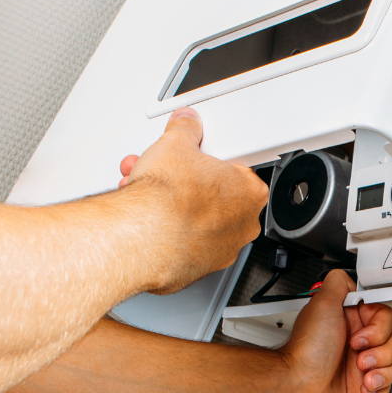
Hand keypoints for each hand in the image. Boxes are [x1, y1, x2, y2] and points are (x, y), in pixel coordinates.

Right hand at [117, 106, 267, 292]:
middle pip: (214, 195)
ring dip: (172, 205)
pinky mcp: (197, 268)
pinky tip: (148, 218)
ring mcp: (221, 250)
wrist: (141, 237)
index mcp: (250, 192)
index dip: (210, 160)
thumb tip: (186, 124)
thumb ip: (185, 129)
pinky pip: (184, 243)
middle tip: (166, 174)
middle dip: (186, 182)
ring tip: (147, 192)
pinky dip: (167, 231)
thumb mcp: (176, 144)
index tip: (195, 157)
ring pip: (197, 220)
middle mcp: (242, 225)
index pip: (236, 169)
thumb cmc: (167, 199)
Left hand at [279, 270, 391, 392]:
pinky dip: (379, 385)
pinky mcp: (365, 381)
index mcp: (351, 318)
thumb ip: (338, 283)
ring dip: (381, 369)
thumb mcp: (321, 304)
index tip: (362, 335)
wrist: (299, 385)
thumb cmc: (308, 350)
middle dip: (380, 350)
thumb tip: (349, 276)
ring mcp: (364, 360)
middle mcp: (359, 338)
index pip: (385, 315)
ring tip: (360, 372)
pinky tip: (364, 385)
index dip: (379, 327)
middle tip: (357, 354)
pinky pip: (388, 382)